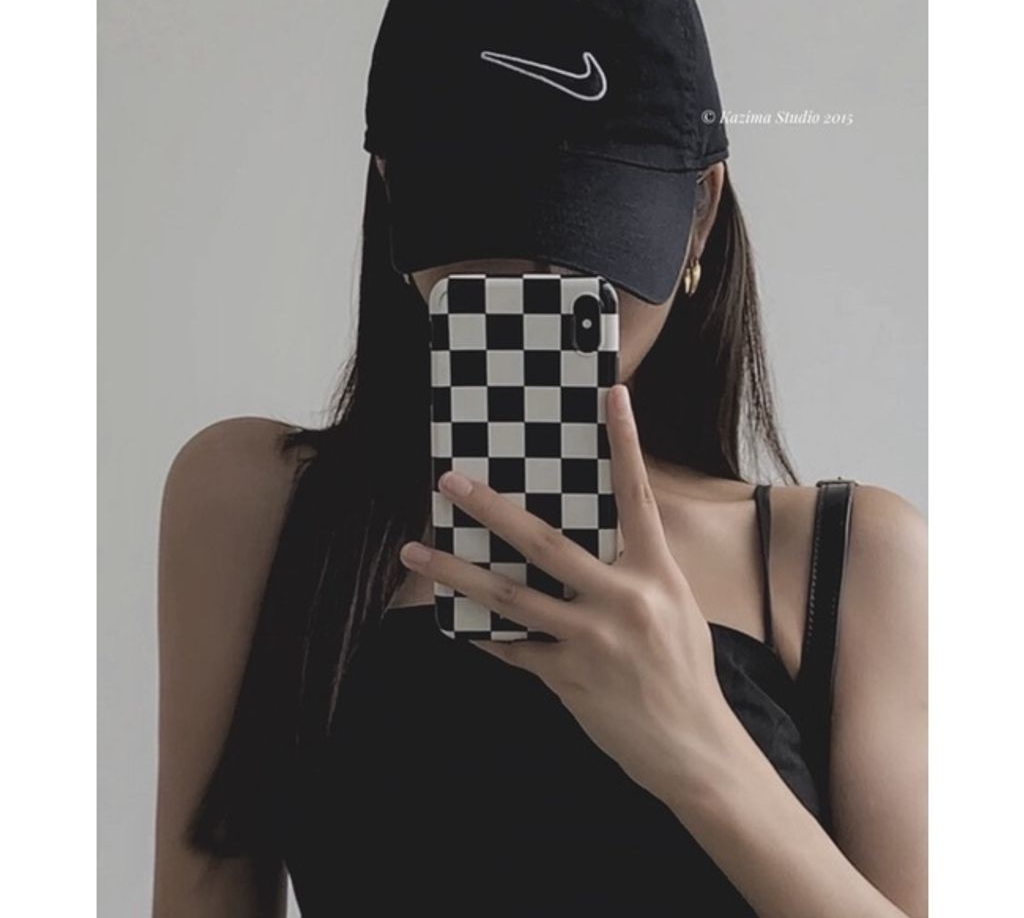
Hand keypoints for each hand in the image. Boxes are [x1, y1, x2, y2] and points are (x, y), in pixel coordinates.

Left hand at [399, 383, 739, 806]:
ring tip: (416, 551)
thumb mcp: (674, 606)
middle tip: (449, 480)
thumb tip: (592, 537)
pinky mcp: (569, 677)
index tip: (612, 394)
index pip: (636, 494)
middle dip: (491, 508)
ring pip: (510, 596)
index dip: (625, 441)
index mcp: (655, 573)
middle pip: (545, 541)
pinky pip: (514, 649)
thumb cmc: (686, 671)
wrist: (695, 748)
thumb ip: (635, 568)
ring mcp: (592, 639)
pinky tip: (455, 624)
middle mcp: (622, 599)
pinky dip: (485, 635)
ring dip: (457, 572)